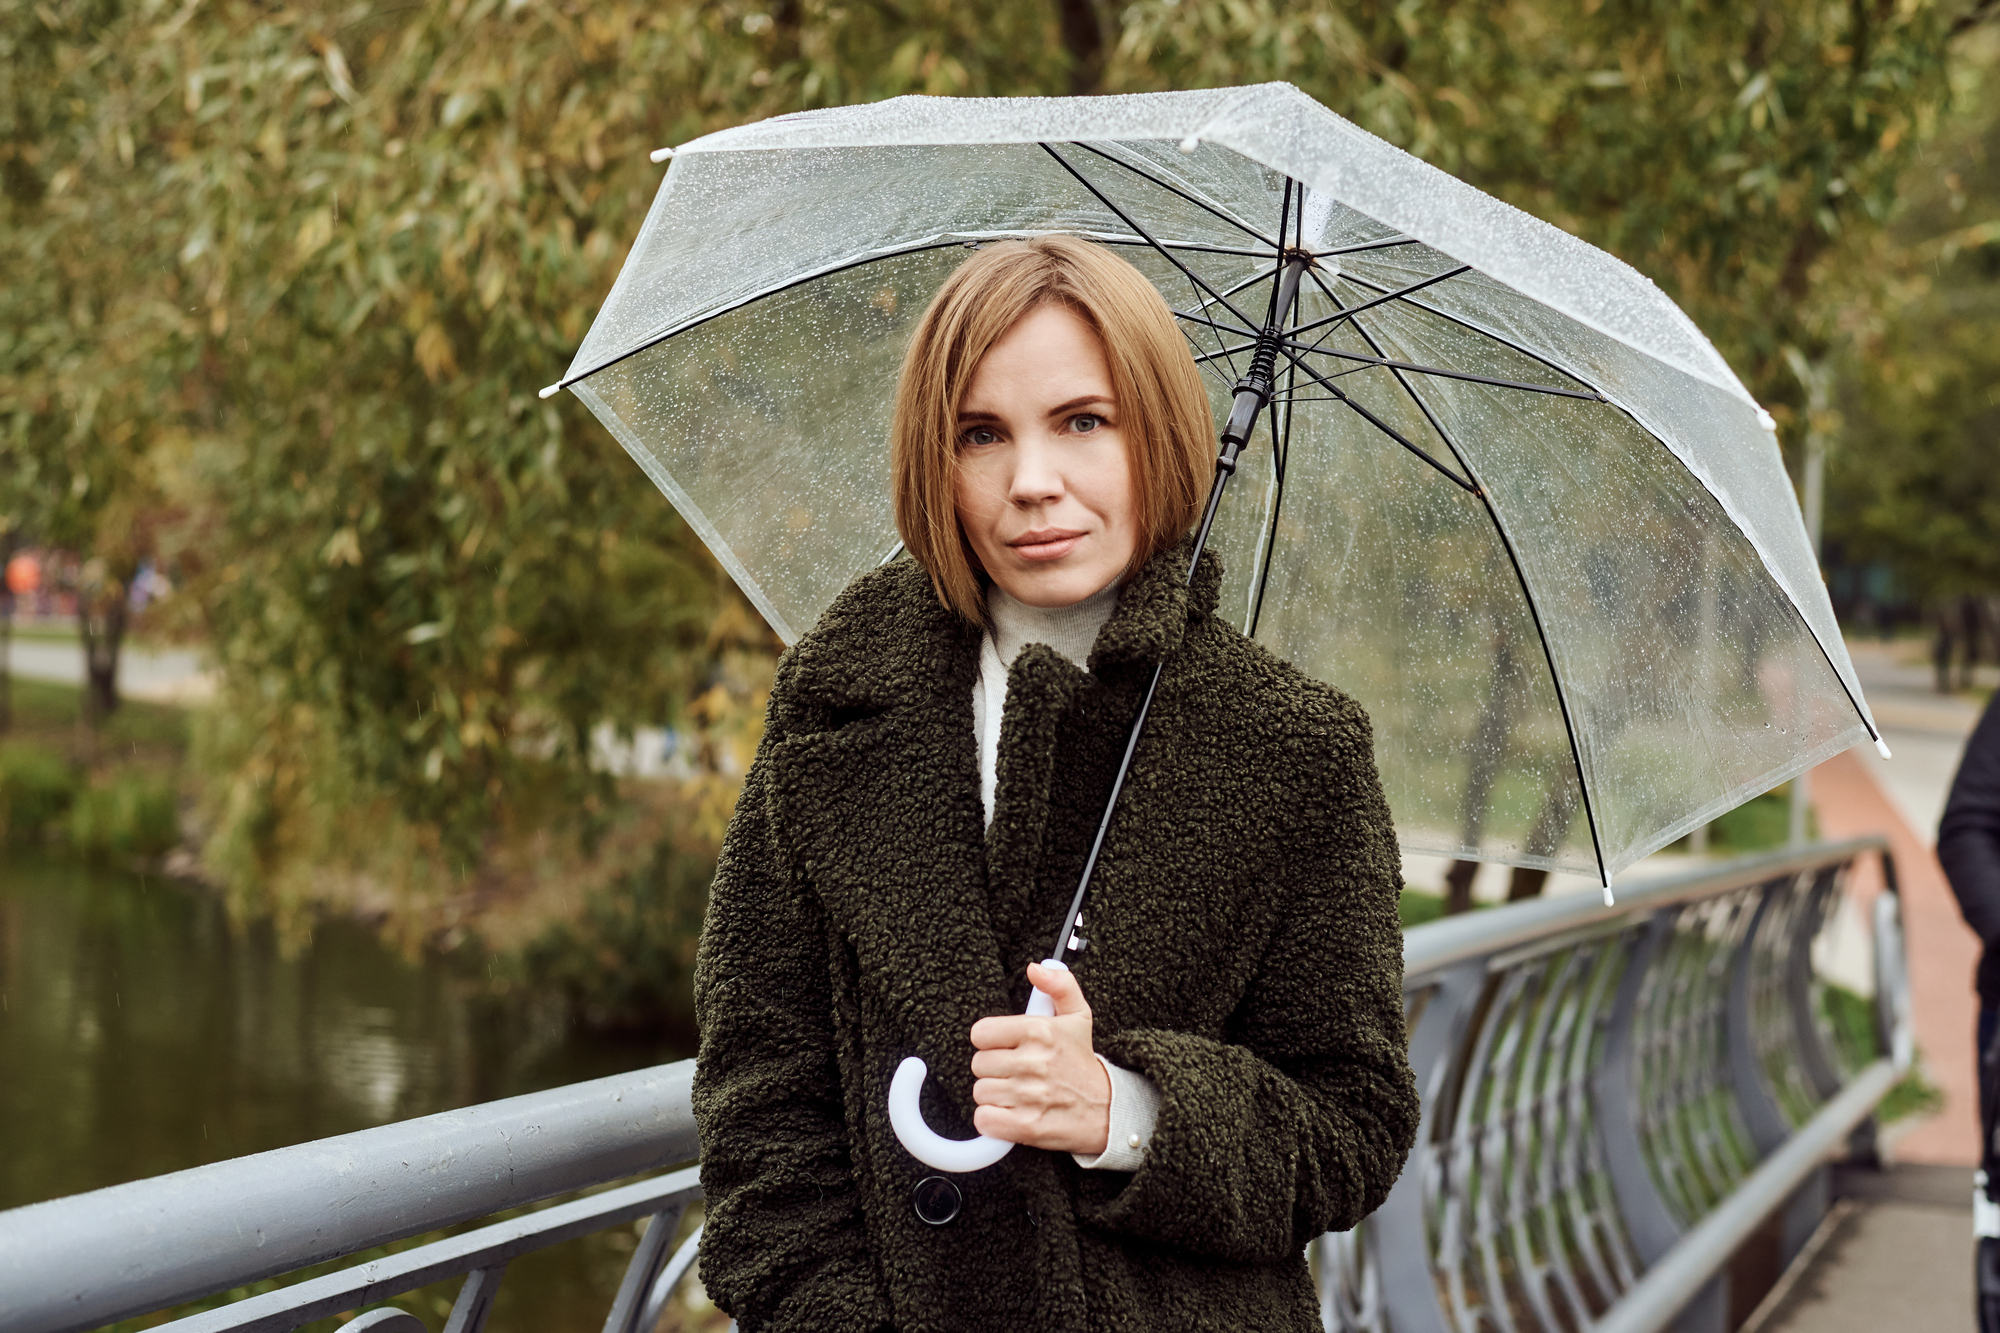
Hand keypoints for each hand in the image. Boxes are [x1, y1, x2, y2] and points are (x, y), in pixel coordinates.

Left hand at [968, 961, 1111, 1154]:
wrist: (1109, 1111)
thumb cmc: (1083, 1063)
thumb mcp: (1078, 1017)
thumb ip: (1059, 985)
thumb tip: (1035, 968)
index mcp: (1039, 1031)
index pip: (981, 1033)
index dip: (991, 1042)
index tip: (1007, 1047)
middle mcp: (1032, 1062)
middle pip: (979, 1064)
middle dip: (994, 1069)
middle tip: (1016, 1072)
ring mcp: (1028, 1096)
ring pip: (980, 1092)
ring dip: (995, 1095)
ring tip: (1018, 1093)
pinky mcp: (1026, 1126)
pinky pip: (984, 1120)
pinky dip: (993, 1120)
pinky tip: (1011, 1114)